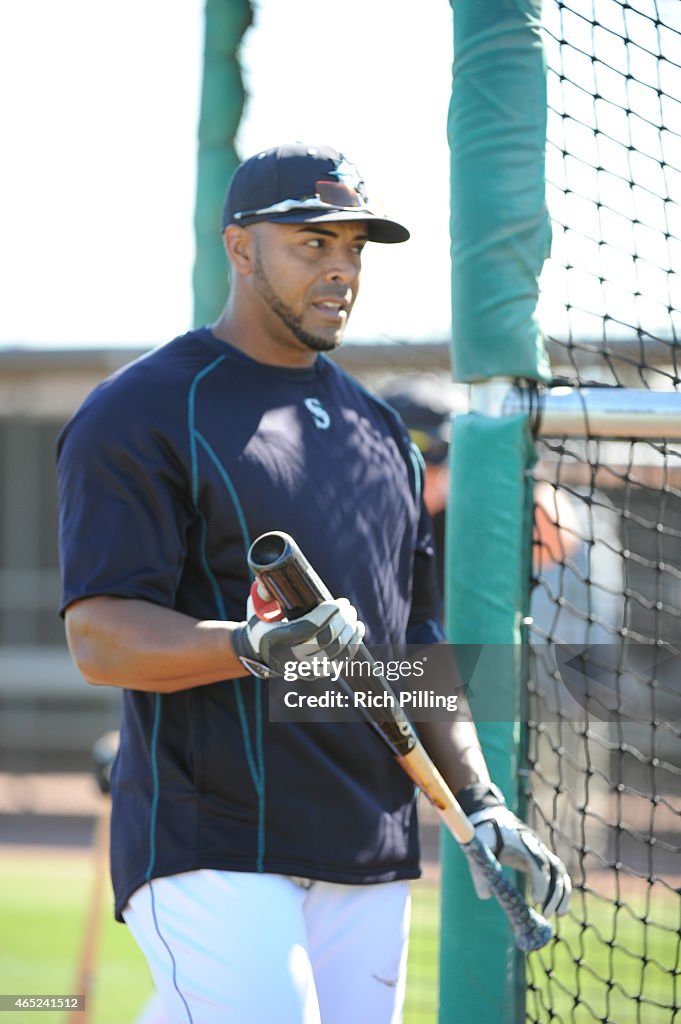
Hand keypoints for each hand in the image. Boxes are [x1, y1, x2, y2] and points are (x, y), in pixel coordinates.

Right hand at [232, 590, 364, 678]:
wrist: (257, 651)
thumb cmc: (261, 622)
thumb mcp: (257, 605)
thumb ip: (264, 590)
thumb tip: (268, 579)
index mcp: (275, 639)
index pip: (308, 628)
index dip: (327, 614)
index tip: (337, 602)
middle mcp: (289, 658)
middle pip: (326, 640)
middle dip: (342, 620)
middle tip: (347, 606)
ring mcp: (303, 668)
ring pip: (336, 651)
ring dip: (350, 631)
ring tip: (353, 615)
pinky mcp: (314, 672)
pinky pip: (339, 661)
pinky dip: (352, 644)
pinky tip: (358, 629)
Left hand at [458, 783, 570, 916]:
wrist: (493, 817)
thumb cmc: (485, 834)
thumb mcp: (479, 849)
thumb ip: (480, 870)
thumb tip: (486, 895)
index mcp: (521, 841)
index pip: (537, 862)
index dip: (540, 881)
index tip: (536, 900)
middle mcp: (536, 845)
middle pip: (554, 868)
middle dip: (554, 892)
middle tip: (546, 914)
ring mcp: (541, 851)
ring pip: (560, 872)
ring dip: (562, 893)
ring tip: (559, 915)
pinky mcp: (542, 858)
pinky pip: (558, 875)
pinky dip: (561, 891)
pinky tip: (559, 909)